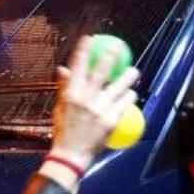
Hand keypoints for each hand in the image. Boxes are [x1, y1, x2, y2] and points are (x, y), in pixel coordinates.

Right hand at [50, 36, 140, 170]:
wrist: (71, 155)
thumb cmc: (63, 130)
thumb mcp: (59, 107)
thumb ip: (64, 87)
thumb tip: (63, 68)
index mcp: (71, 95)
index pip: (78, 67)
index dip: (84, 50)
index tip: (90, 38)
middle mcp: (86, 100)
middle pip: (100, 73)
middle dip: (110, 57)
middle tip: (118, 46)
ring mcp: (99, 110)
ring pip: (117, 88)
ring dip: (127, 77)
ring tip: (134, 71)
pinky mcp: (110, 121)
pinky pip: (123, 105)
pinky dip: (128, 98)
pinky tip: (132, 93)